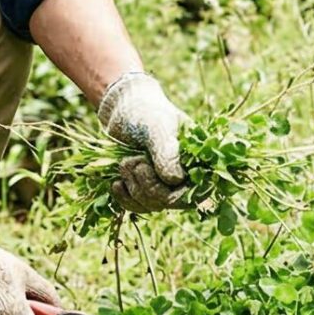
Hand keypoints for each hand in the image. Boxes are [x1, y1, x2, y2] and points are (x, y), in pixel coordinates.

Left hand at [98, 71, 186, 212]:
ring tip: (124, 163)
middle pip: (171, 201)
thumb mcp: (156, 127)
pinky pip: (140, 206)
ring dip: (134, 189)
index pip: (195, 191)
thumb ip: (166, 152)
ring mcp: (166, 183)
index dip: (171, 191)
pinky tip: (116, 184)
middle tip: (130, 161)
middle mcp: (186, 174)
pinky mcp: (148, 187)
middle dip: (146, 185)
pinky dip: (126, 198)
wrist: (123, 108)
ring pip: (154, 205)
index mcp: (197, 159)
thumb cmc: (144, 112)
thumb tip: (175, 180)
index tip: (144, 168)